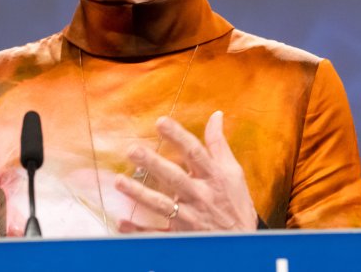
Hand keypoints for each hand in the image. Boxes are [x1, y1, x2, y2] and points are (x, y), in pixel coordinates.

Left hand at [114, 111, 256, 232]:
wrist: (241, 244)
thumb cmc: (236, 204)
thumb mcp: (233, 172)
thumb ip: (219, 144)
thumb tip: (215, 115)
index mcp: (213, 177)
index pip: (195, 152)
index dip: (178, 136)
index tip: (161, 121)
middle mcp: (200, 196)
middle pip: (174, 177)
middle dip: (154, 164)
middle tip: (133, 150)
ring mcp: (190, 218)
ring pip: (162, 205)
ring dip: (140, 194)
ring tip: (119, 181)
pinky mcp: (181, 236)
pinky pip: (157, 235)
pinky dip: (139, 231)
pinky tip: (122, 222)